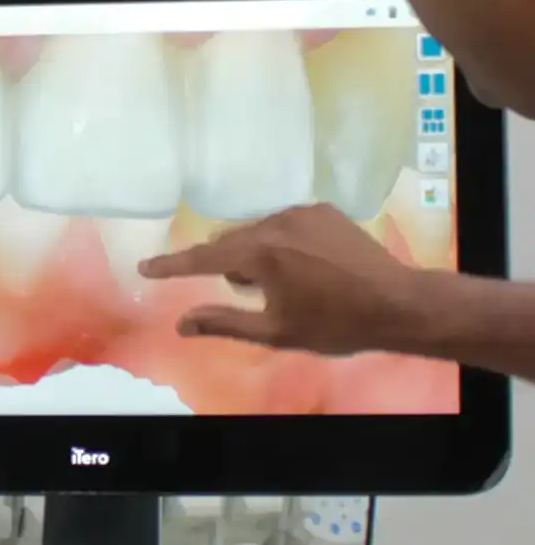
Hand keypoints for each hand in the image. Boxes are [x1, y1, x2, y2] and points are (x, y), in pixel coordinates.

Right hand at [138, 203, 423, 354]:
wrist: (399, 303)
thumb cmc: (335, 324)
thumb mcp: (275, 332)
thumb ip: (223, 323)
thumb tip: (181, 323)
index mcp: (260, 254)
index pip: (201, 258)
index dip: (170, 265)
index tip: (144, 267)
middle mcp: (275, 224)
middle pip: (229, 242)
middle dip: (226, 267)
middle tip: (250, 295)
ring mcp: (301, 213)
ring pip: (255, 231)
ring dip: (253, 255)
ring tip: (281, 285)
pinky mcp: (322, 211)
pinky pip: (283, 224)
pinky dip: (279, 243)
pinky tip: (303, 267)